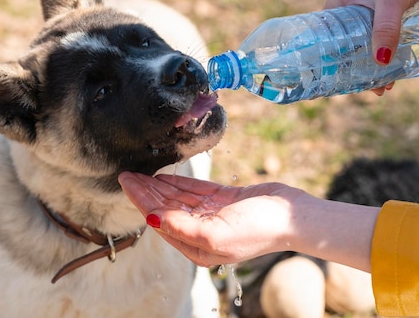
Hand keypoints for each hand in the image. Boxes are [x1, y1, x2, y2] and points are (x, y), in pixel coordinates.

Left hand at [118, 172, 306, 266]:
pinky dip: (177, 183)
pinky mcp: (222, 201)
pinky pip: (193, 191)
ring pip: (176, 199)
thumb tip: (153, 219)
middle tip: (126, 174)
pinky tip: (162, 176)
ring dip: (157, 186)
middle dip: (145, 193)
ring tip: (138, 172)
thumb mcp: (217, 233)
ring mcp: (211, 215)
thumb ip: (182, 227)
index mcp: (197, 247)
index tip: (127, 183)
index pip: (160, 221)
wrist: (292, 216)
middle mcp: (201, 232)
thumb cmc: (258, 229)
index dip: (142, 201)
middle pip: (165, 209)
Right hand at [325, 0, 418, 96]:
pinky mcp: (380, 18)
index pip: (323, 40)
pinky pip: (374, 42)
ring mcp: (362, 15)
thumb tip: (380, 61)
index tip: (341, 84)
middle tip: (372, 89)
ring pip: (361, 48)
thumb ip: (386, 28)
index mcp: (336, 5)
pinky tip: (393, 73)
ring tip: (385, 87)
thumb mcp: (392, 0)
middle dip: (355, 71)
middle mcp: (345, 11)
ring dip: (371, 67)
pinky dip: (381, 57)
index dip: (329, 64)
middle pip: (343, 48)